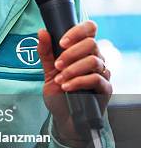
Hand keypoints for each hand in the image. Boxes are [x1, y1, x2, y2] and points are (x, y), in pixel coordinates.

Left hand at [37, 20, 111, 146]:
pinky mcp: (105, 88)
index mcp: (83, 50)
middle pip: (91, 43)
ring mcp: (102, 73)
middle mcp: (96, 58)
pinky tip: (66, 87)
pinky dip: (78, 81)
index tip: (61, 42)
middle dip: (71, 53)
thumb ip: (45, 52)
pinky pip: (96, 78)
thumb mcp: (48, 71)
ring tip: (60, 79)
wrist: (64, 118)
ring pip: (93, 61)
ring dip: (73, 69)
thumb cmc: (59, 93)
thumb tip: (42, 31)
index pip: (90, 29)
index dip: (77, 31)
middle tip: (57, 65)